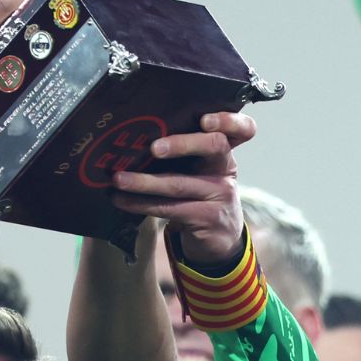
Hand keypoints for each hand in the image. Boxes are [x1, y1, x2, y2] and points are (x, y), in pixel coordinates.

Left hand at [111, 111, 256, 266]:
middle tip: (152, 148)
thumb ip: (183, 155)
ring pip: (179, 184)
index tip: (204, 119)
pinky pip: (169, 208)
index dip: (229, 120)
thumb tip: (131, 140)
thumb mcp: (202, 173)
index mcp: (223, 152)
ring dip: (144, 181)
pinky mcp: (207, 219)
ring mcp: (220, 195)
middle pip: (214, 146)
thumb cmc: (201, 198)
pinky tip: (121, 200)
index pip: (242, 129)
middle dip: (182, 144)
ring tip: (118, 179)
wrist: (220, 241)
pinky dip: (141, 204)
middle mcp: (226, 170)